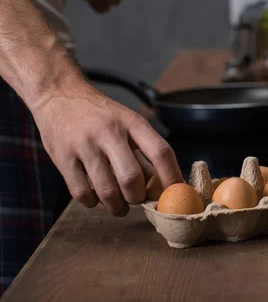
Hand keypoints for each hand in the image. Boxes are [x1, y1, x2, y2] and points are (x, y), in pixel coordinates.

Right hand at [31, 81, 182, 215]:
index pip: (161, 152)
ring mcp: (84, 144)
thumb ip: (143, 155)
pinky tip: (95, 198)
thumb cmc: (100, 114)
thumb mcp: (127, 124)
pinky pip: (81, 192)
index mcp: (132, 122)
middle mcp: (109, 132)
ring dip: (117, 207)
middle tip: (137, 200)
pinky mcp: (62, 156)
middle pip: (132, 178)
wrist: (58, 94)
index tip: (176, 195)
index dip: (171, 178)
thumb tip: (161, 187)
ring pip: (106, 190)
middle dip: (138, 198)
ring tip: (119, 206)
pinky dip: (92, 203)